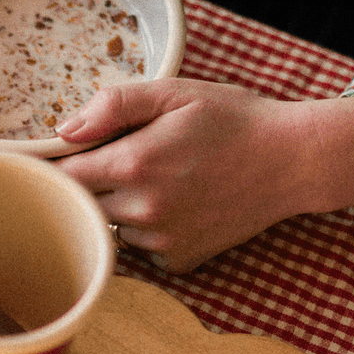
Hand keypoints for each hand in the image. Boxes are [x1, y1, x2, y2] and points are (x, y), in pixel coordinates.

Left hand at [55, 79, 353, 272]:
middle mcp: (141, 210)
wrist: (293, 160)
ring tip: (160, 179)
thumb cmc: (234, 119)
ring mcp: (160, 241)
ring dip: (120, 207)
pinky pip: (141, 248)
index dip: (60, 165)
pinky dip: (149, 230)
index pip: (64, 175)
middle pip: (85, 202)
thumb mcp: (175, 92)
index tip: (65, 155)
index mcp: (132, 164)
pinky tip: (178, 205)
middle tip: (125, 158)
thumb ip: (115, 105)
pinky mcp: (179, 261)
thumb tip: (64, 130)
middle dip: (94, 183)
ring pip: (112, 227)